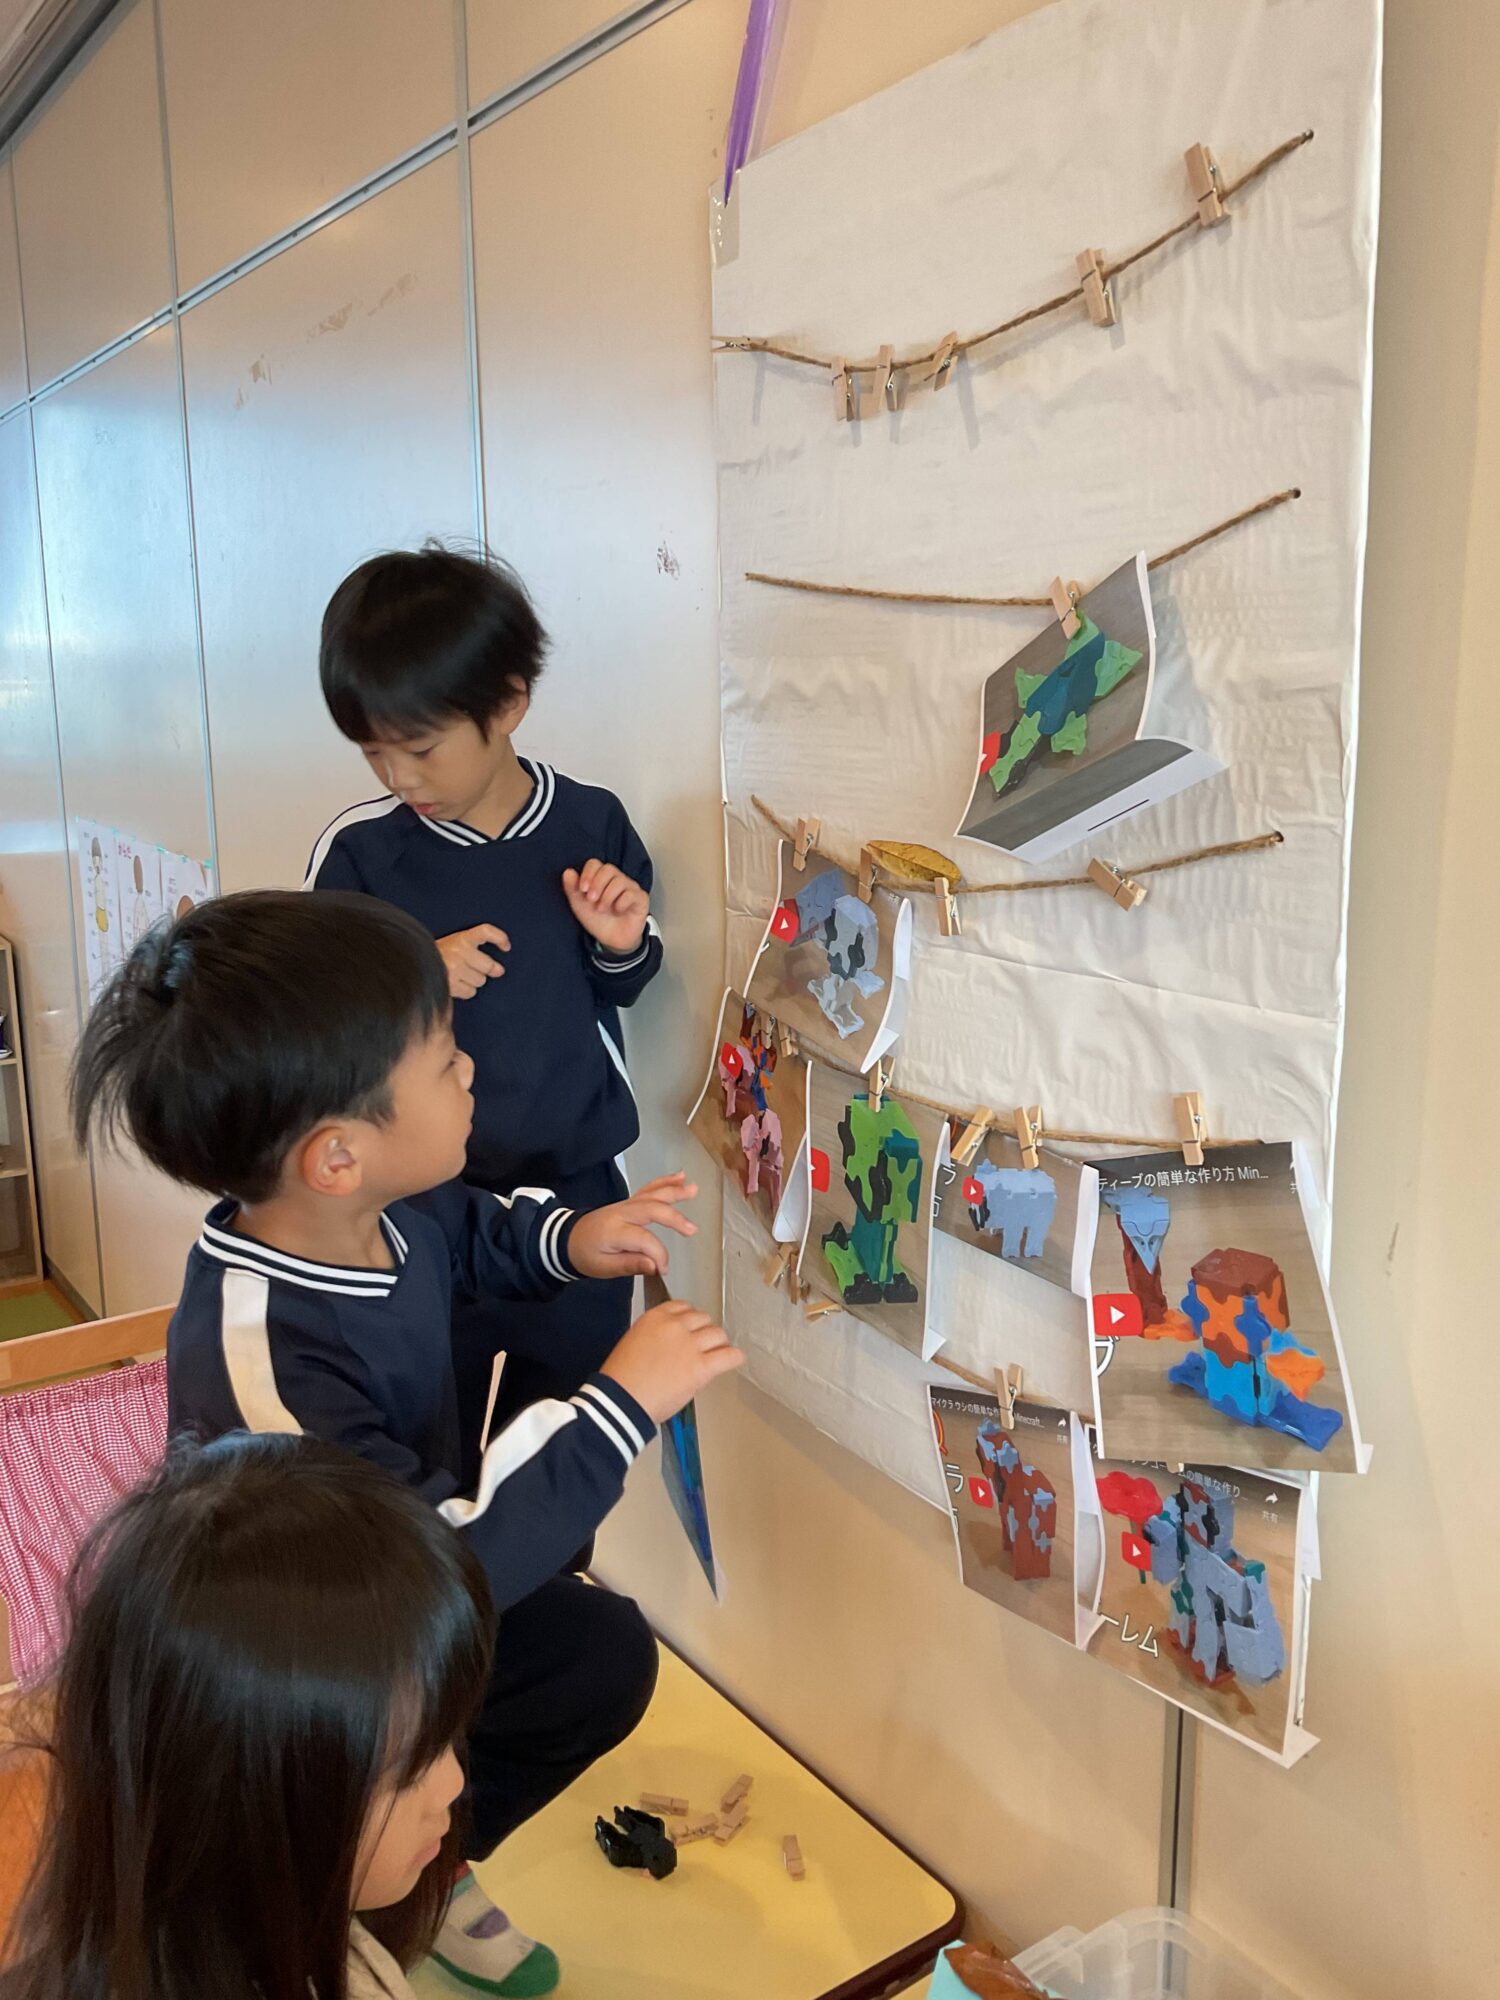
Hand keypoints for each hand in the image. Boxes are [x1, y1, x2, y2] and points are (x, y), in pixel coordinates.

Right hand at [436, 925, 508, 999]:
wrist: (414, 965)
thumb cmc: (438, 955)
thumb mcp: (454, 942)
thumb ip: (475, 949)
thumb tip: (499, 971)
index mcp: (460, 938)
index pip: (486, 932)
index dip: (500, 938)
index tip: (506, 947)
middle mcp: (458, 952)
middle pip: (488, 965)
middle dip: (487, 969)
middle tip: (476, 968)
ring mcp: (454, 969)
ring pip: (480, 980)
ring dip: (474, 980)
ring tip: (460, 975)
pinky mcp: (450, 985)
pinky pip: (470, 992)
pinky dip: (466, 990)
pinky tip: (456, 983)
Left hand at [562, 860, 649, 956]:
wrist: (612, 940)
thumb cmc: (598, 920)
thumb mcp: (580, 906)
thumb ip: (572, 889)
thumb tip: (568, 872)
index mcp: (601, 879)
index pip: (595, 864)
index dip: (587, 874)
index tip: (582, 889)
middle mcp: (617, 880)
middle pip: (608, 869)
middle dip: (597, 884)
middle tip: (591, 900)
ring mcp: (630, 888)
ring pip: (620, 881)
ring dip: (607, 897)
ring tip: (602, 909)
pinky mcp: (640, 898)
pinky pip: (631, 894)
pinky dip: (621, 904)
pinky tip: (618, 911)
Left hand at [565, 1173, 697, 1280]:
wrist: (567, 1239)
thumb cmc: (586, 1255)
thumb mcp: (604, 1267)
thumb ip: (630, 1265)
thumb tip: (655, 1266)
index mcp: (614, 1231)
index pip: (644, 1239)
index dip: (658, 1255)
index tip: (663, 1269)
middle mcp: (621, 1213)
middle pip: (651, 1209)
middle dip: (674, 1219)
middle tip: (691, 1230)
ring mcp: (625, 1205)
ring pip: (652, 1194)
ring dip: (674, 1191)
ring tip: (693, 1189)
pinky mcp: (629, 1202)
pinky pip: (648, 1189)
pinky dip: (664, 1182)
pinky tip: (680, 1177)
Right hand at [601, 1299, 743, 1424]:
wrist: (621, 1401)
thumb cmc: (622, 1379)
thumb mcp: (634, 1342)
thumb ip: (656, 1335)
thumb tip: (672, 1343)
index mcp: (655, 1317)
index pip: (683, 1307)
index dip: (691, 1319)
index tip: (692, 1328)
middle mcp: (675, 1327)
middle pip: (703, 1319)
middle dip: (704, 1332)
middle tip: (702, 1346)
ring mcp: (690, 1346)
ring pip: (718, 1334)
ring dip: (718, 1344)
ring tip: (717, 1355)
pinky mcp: (701, 1367)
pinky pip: (730, 1356)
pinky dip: (734, 1358)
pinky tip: (733, 1360)